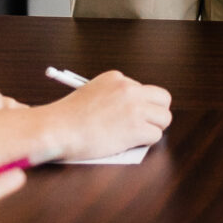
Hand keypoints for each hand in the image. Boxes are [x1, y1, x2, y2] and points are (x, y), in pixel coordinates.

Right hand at [38, 69, 172, 160]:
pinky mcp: (136, 128)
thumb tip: (127, 113)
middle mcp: (129, 89)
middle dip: (156, 112)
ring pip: (164, 118)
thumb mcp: (90, 93)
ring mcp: (134, 108)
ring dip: (154, 128)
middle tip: (146, 124)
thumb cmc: (67, 117)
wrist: (58, 128)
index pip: (142, 89)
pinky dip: (146, 142)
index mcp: (116, 78)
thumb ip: (111, 97)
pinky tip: (132, 143)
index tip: (129, 114)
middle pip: (162, 98)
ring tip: (139, 136)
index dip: (139, 104)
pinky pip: (156, 135)